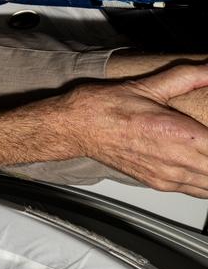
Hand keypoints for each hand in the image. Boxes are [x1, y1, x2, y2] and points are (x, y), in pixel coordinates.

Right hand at [59, 64, 207, 195]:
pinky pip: (198, 192)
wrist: (74, 127)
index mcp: (179, 134)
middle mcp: (177, 160)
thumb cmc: (104, 107)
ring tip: (205, 152)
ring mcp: (168, 176)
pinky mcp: (159, 184)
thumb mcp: (147, 86)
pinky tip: (202, 167)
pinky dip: (206, 182)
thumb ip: (187, 76)